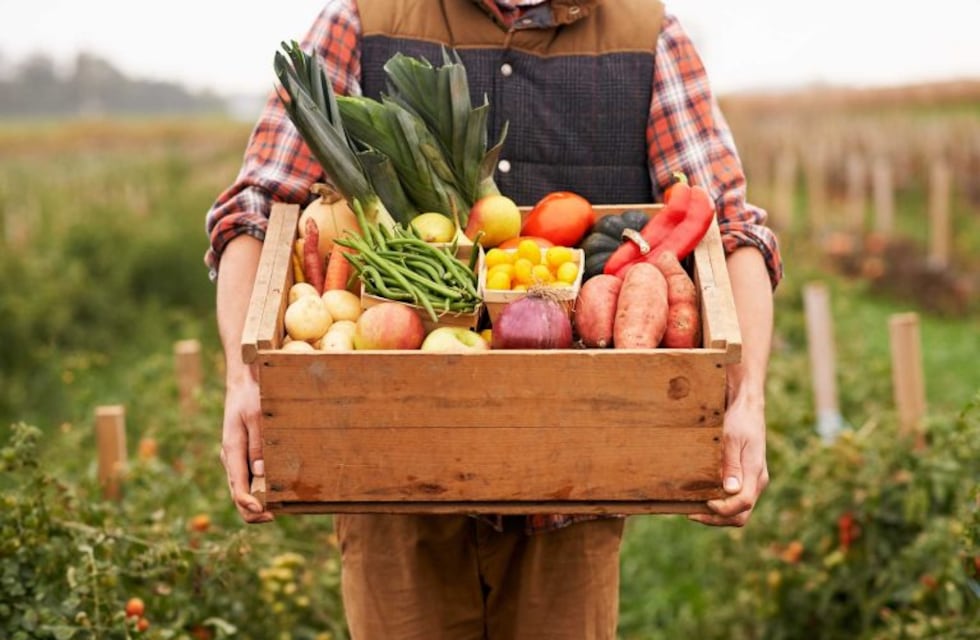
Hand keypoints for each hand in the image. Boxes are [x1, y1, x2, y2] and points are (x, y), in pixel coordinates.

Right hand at [220, 371, 273, 523]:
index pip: (237, 487)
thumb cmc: (251, 396)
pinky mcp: (243, 454)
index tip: (266, 513)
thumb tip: (261, 473)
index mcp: (232, 451)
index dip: (250, 505)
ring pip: (242, 489)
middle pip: (238, 494)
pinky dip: (259, 489)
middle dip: (254, 510)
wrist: (244, 381)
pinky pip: (248, 478)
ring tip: (280, 508)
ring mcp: (236, 458)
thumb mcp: (256, 417)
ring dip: (257, 502)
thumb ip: (258, 445)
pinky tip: (276, 491)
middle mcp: (231, 459)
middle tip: (276, 515)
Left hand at [689, 394, 768, 526]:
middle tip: (692, 513)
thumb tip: (731, 490)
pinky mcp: (745, 477)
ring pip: (738, 511)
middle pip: (740, 514)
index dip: (722, 510)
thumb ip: (731, 465)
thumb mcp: (732, 439)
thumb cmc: (739, 420)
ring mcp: (752, 481)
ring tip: (693, 509)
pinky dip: (719, 504)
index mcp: (755, 473)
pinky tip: (701, 498)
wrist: (747, 407)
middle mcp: (756, 481)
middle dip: (717, 519)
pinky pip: (734, 500)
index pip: (742, 504)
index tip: (704, 503)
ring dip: (716, 515)